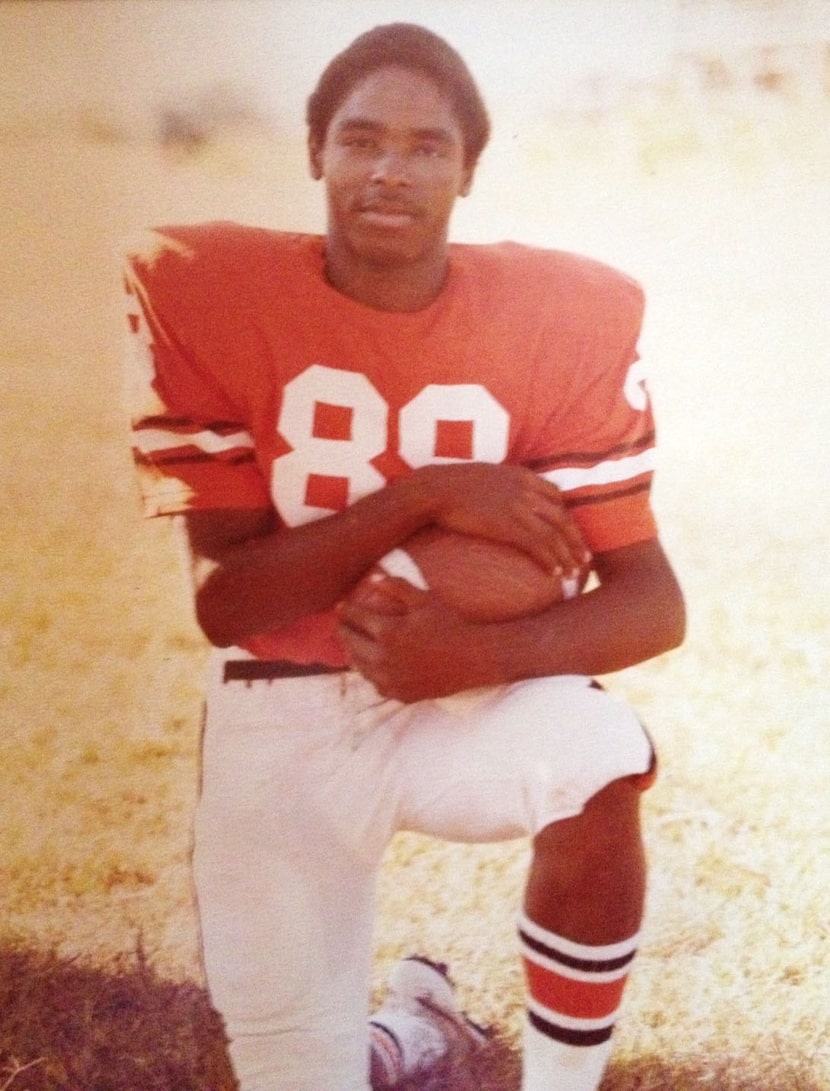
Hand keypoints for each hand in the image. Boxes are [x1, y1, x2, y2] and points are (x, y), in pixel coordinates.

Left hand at [337, 576, 490, 701]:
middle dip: (343, 631)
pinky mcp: (399, 694)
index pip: (356, 618)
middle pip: (351, 643)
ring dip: (352, 652)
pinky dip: (369, 672)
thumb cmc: (450, 625)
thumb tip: (373, 578)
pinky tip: (371, 664)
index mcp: (388, 633)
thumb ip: (397, 587)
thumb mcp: (425, 600)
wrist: (472, 660)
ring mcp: (390, 680)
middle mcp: (384, 659)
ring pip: (359, 666)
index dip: (346, 610)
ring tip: (351, 643)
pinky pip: (374, 683)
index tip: (340, 606)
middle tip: (340, 624)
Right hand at [413, 463, 588, 576]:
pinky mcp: (510, 525)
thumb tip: (497, 503)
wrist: (436, 490)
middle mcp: (527, 490)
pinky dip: (550, 561)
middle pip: (562, 517)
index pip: (555, 495)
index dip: (566, 515)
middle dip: (576, 540)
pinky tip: (554, 574)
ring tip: (574, 574)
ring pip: (555, 535)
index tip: (569, 532)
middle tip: (584, 559)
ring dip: (568, 556)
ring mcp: (520, 507)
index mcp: (522, 475)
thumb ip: (499, 488)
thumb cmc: (449, 486)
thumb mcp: (483, 478)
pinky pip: (539, 546)